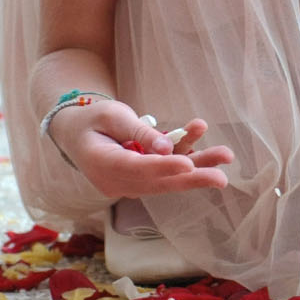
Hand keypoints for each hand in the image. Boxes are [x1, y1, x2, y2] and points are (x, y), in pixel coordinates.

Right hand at [48, 99, 232, 197]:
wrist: (75, 134)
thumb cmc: (91, 119)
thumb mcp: (111, 114)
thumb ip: (137, 131)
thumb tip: (165, 146)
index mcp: (102, 164)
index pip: (136, 169)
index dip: (163, 167)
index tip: (187, 165)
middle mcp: (116, 181)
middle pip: (157, 182)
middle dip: (191, 179)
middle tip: (221, 179)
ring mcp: (128, 185)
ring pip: (166, 180)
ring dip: (196, 169)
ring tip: (224, 156)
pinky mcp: (140, 180)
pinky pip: (164, 173)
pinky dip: (184, 158)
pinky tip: (201, 138)